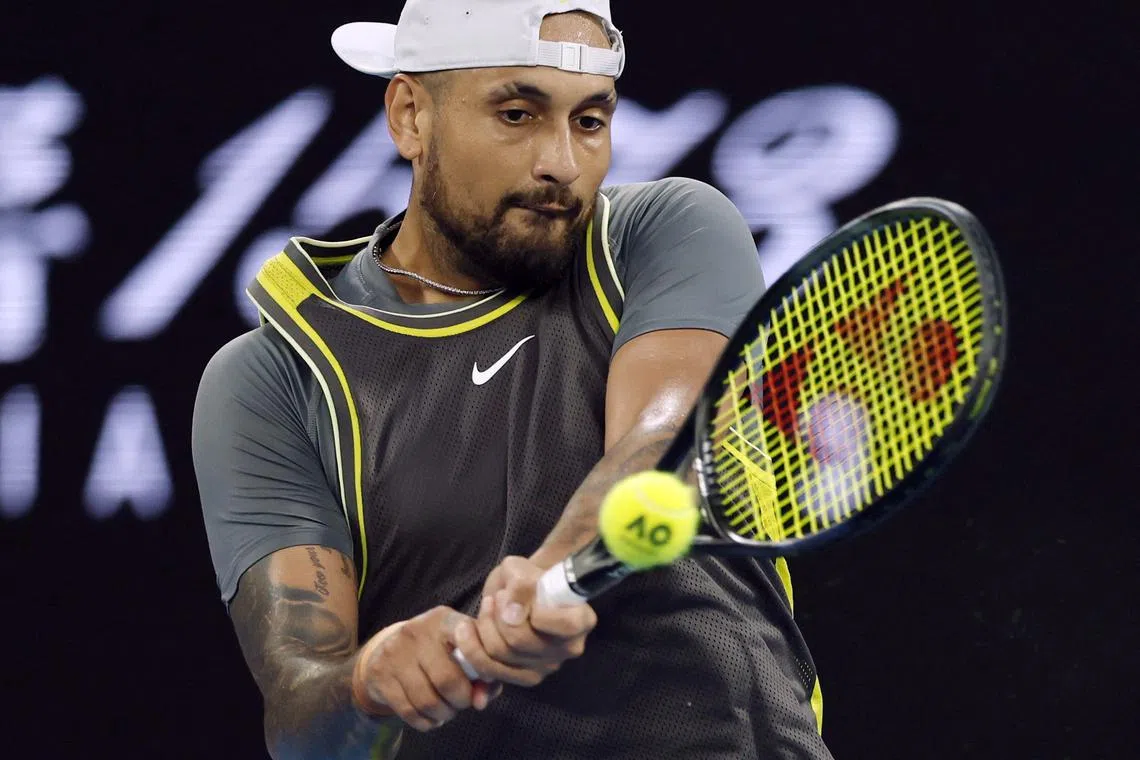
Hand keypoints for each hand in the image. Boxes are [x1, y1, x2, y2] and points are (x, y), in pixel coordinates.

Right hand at [351, 606, 501, 731]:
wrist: (387, 649)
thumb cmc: (437, 651)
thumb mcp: (460, 650)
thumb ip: (481, 673)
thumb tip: (480, 702)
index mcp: (444, 620)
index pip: (470, 642)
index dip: (484, 667)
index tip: (486, 679)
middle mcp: (417, 631)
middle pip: (448, 680)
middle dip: (461, 701)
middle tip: (463, 703)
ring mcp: (395, 652)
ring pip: (427, 701)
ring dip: (443, 714)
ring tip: (447, 711)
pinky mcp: (380, 673)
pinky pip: (408, 711)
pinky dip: (425, 722)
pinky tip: (430, 717)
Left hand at [459, 555, 596, 686]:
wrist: (522, 592)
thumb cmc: (527, 578)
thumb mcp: (522, 569)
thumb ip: (520, 585)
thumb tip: (513, 613)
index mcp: (581, 619)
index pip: (566, 625)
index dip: (540, 612)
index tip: (522, 592)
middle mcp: (569, 648)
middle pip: (522, 641)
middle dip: (499, 616)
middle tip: (497, 597)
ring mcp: (547, 666)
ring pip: (502, 655)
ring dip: (484, 627)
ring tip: (486, 606)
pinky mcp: (524, 677)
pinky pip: (490, 670)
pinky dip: (473, 648)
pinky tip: (468, 628)